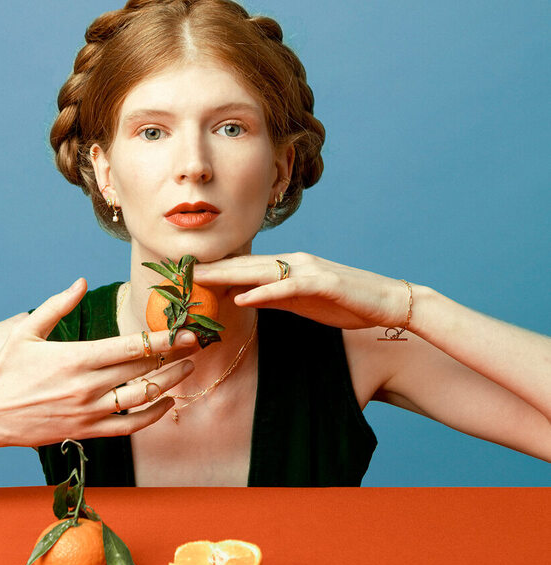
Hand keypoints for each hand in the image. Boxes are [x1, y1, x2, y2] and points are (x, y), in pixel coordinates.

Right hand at [0, 279, 197, 446]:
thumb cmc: (6, 369)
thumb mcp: (26, 331)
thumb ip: (57, 305)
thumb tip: (81, 283)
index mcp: (76, 358)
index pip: (131, 347)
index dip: (164, 340)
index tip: (186, 332)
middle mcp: (87, 386)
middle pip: (143, 370)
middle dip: (175, 357)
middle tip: (198, 344)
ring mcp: (89, 412)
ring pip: (141, 398)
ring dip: (170, 384)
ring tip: (188, 370)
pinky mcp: (87, 431)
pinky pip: (129, 426)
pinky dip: (152, 415)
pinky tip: (166, 403)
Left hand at [194, 253, 410, 330]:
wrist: (389, 302)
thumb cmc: (346, 303)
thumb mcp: (301, 302)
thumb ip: (272, 297)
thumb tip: (240, 297)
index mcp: (288, 266)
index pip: (243, 266)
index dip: (212, 269)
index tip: (182, 273)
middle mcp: (294, 262)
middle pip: (244, 264)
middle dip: (210, 267)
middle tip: (177, 269)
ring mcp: (309, 270)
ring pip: (261, 270)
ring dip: (228, 274)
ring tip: (199, 279)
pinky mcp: (324, 283)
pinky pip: (289, 287)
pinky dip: (264, 291)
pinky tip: (243, 296)